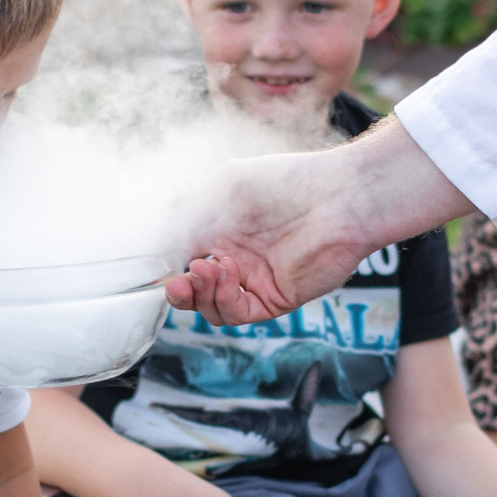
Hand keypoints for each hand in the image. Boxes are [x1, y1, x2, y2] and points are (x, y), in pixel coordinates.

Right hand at [167, 123, 469, 325]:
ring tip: (206, 268)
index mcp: (223, 231)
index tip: (157, 265)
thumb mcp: (222, 188)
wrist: (338, 198)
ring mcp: (256, 280)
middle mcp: (237, 258)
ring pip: (213, 306)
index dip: (169, 267)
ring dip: (201, 294)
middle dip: (180, 291)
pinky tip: (227, 273)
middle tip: (176, 282)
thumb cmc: (284, 183)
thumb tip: (165, 250)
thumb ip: (188, 217)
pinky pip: (239, 312)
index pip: (185, 259)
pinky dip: (224, 299)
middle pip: (196, 291)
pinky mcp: (275, 299)